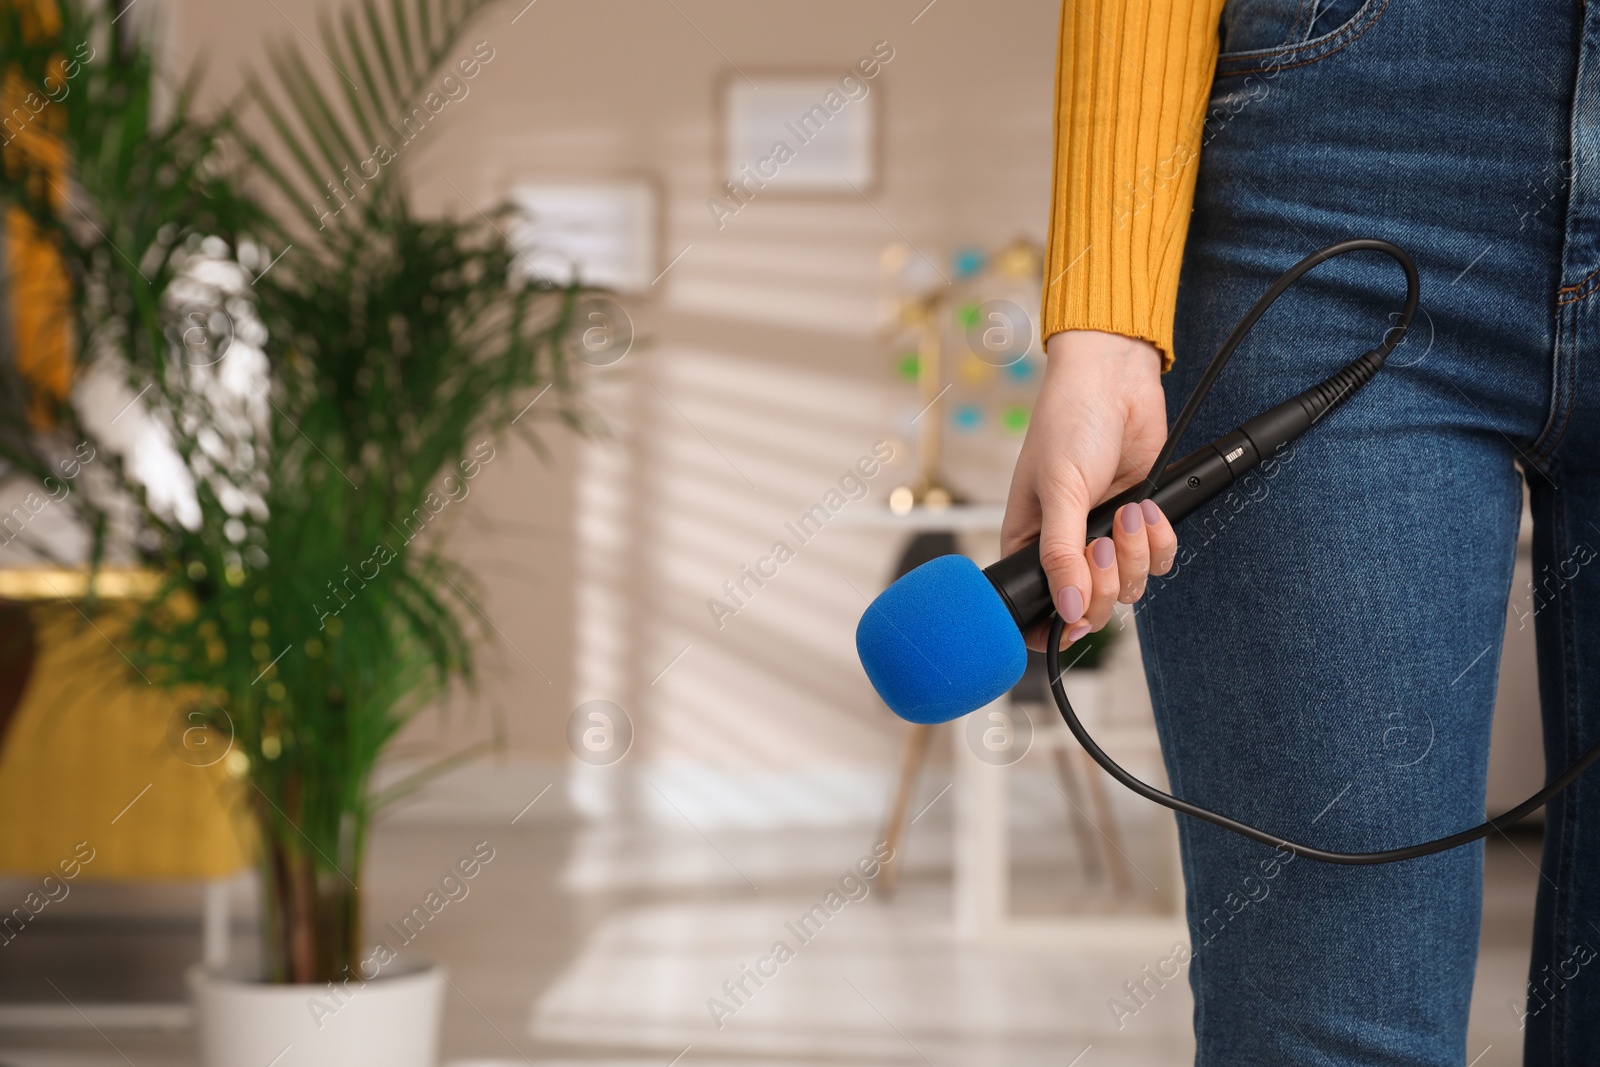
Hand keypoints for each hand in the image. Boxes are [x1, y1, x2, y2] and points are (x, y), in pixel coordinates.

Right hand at [1001, 330, 1177, 650]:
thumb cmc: (1068, 424)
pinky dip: (1159, 539)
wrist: (1114, 381)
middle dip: (1105, 580)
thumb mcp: (1059, 492)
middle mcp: (1065, 548)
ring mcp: (1104, 537)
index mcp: (1029, 546)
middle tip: (1103, 542)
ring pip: (1129, 585)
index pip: (1036, 611)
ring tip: (1128, 511)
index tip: (1075, 623)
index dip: (1056, 628)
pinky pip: (1158, 559)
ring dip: (1136, 553)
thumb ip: (1062, 556)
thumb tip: (1069, 612)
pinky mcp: (1139, 522)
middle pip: (1091, 607)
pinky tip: (1146, 506)